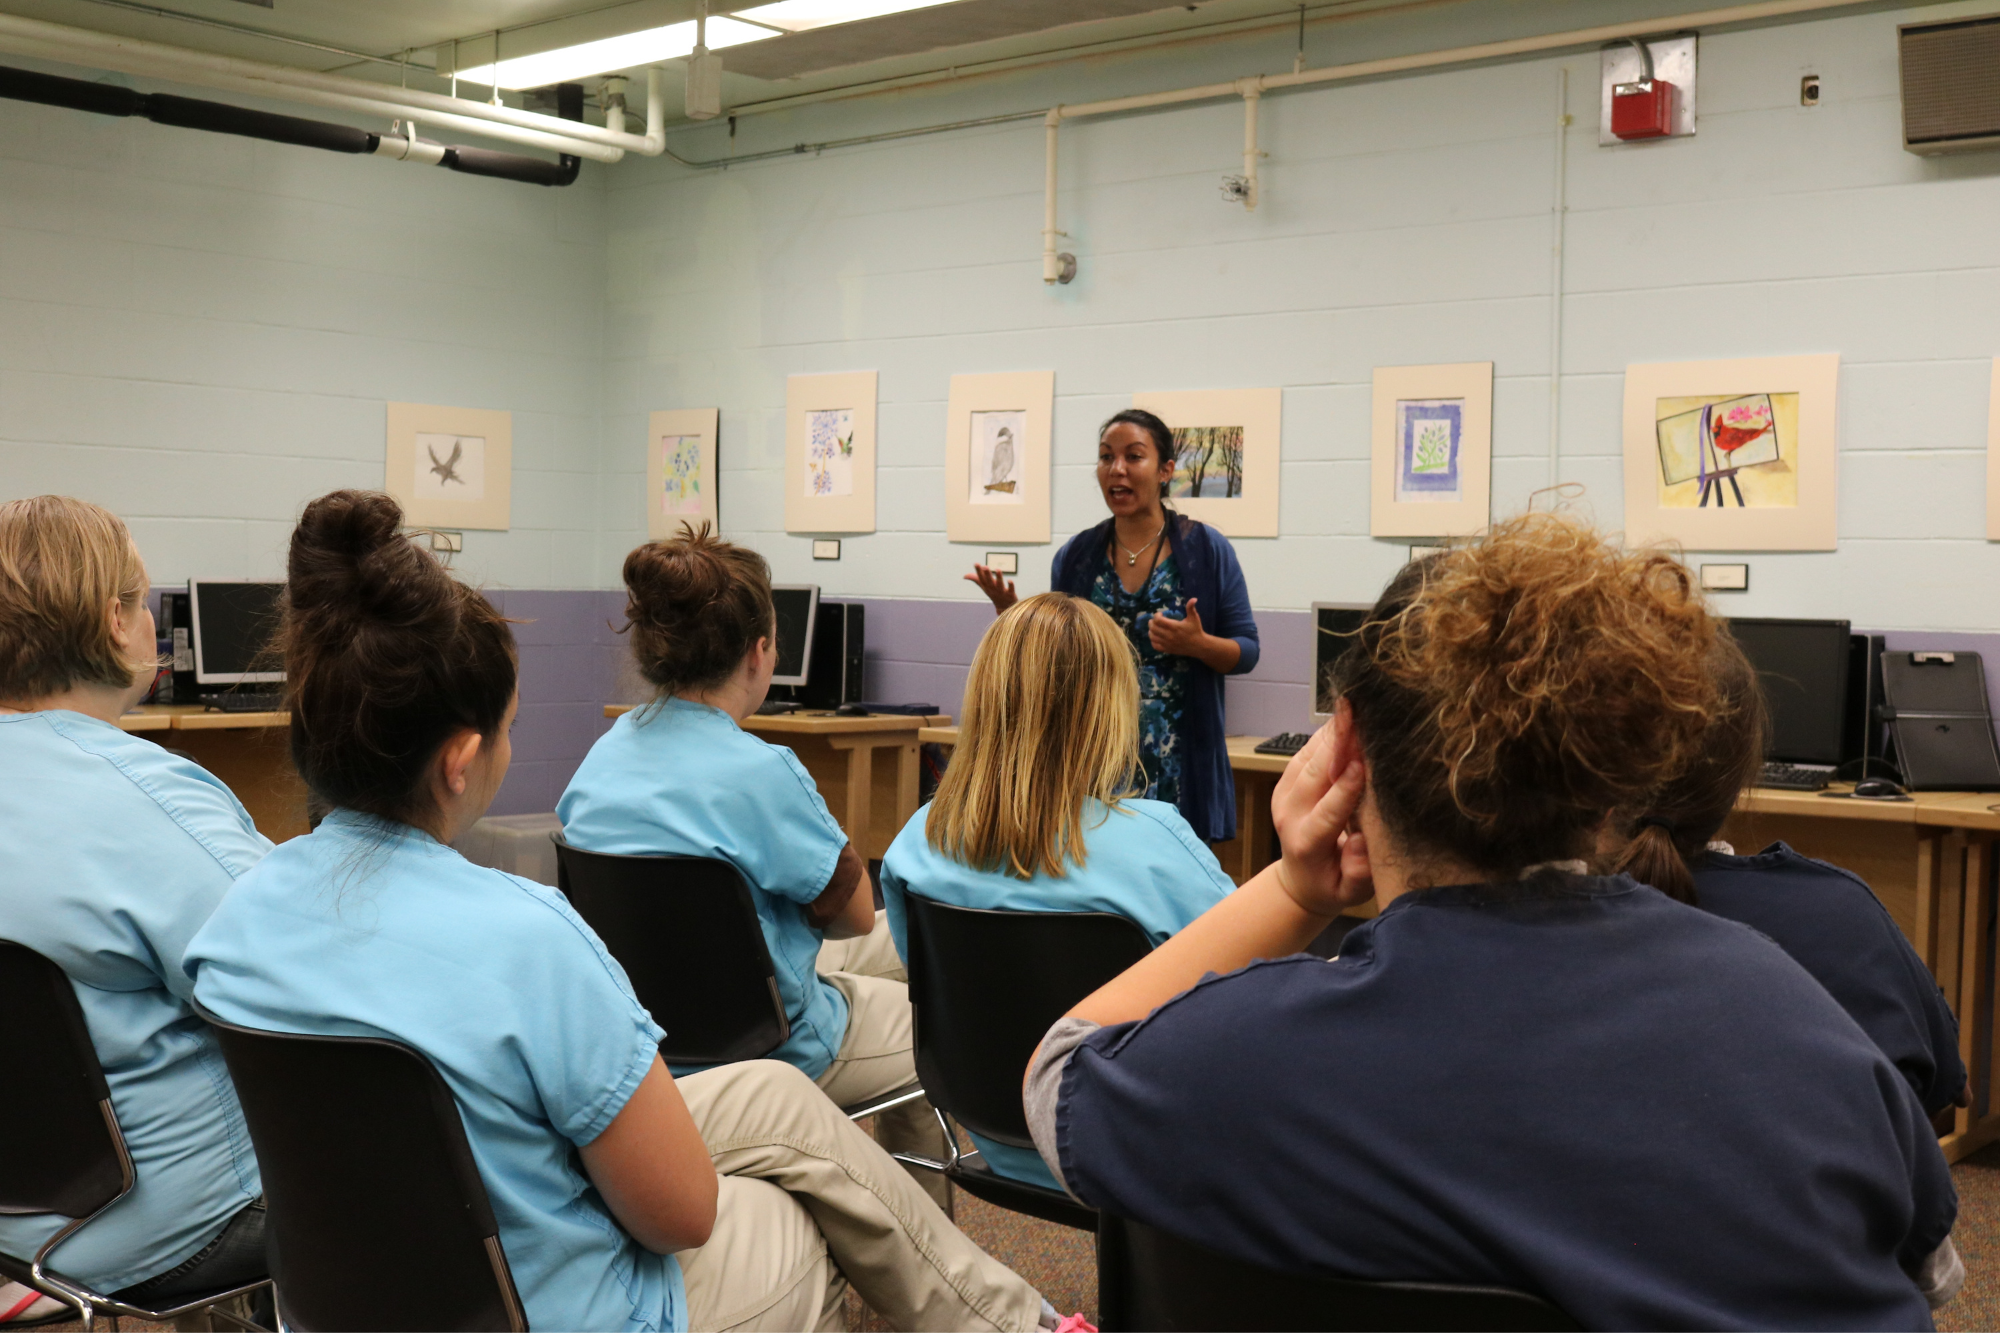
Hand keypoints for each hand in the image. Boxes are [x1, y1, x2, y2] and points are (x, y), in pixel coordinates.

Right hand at [964, 564, 1016, 612]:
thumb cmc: (994, 595)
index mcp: (987, 587)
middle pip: (990, 581)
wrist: (1004, 608)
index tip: (976, 564)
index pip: (982, 579)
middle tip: (985, 567)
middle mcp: (994, 589)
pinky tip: (1010, 580)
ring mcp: (1002, 592)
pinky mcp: (1011, 595)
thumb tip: (964, 576)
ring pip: (1000, 584)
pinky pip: (1011, 590)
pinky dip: (1010, 586)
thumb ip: (976, 580)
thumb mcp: (984, 587)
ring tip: (998, 570)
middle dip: (987, 574)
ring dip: (999, 577)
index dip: (979, 571)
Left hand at [1148, 596, 1207, 655]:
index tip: (1160, 614)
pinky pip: (1155, 646)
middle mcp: (1169, 635)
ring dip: (1151, 631)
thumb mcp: (1194, 618)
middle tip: (1155, 620)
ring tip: (1154, 627)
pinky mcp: (1167, 649)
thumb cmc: (1196, 630)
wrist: (1199, 645)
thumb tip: (1193, 598)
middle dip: (1152, 622)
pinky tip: (1156, 637)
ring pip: (1152, 637)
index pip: (1158, 620)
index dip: (1156, 615)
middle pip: (1153, 628)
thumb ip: (1191, 608)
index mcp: (1174, 627)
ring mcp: (1167, 643)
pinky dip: (1153, 641)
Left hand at [1269, 702, 1372, 916]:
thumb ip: (1358, 872)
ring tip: (1356, 705)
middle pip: (1313, 774)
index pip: (1326, 812)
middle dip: (1337, 743)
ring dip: (1333, 731)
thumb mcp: (1350, 892)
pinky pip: (1306, 750)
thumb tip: (1358, 843)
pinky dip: (1328, 733)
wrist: (1300, 880)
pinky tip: (1348, 716)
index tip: (1361, 763)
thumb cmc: (1333, 884)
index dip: (1344, 788)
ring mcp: (1283, 794)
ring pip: (1308, 756)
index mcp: (1305, 843)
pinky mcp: (1286, 780)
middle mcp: (1289, 814)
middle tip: (1360, 714)